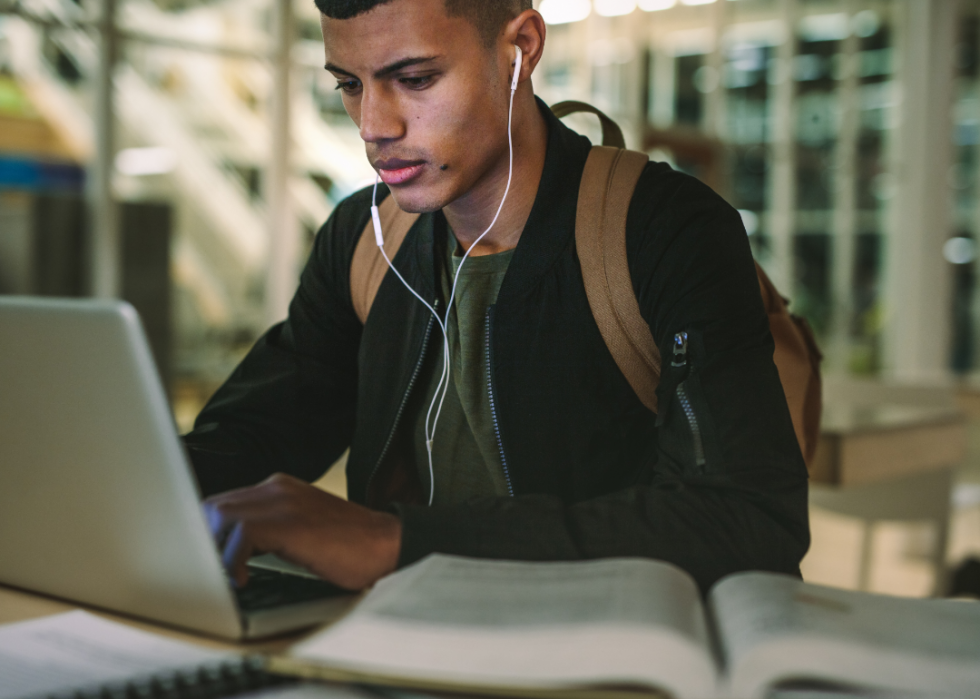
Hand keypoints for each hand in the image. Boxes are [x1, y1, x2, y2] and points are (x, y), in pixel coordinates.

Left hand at [202, 473, 401, 589]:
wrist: (388, 545)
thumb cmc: (350, 548)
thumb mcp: (303, 531)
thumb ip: (270, 531)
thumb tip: (233, 553)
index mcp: (279, 488)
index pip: (225, 502)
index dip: (208, 531)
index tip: (204, 557)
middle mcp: (278, 487)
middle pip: (216, 506)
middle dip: (204, 540)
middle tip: (207, 571)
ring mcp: (284, 501)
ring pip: (222, 516)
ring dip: (215, 550)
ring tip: (224, 576)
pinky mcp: (290, 522)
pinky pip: (242, 533)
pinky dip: (234, 559)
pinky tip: (243, 579)